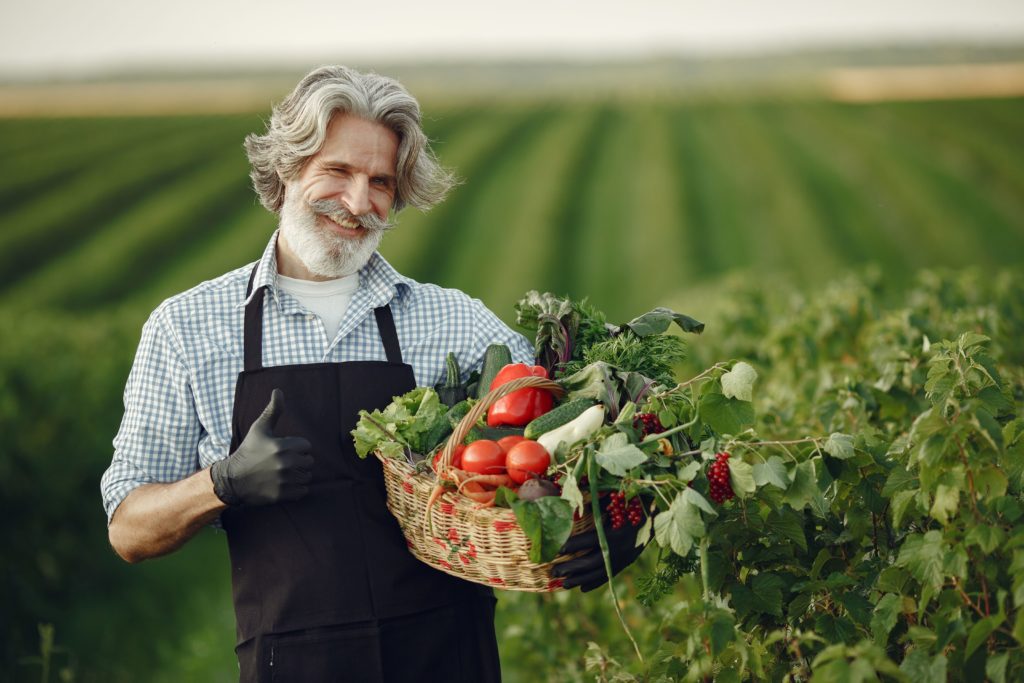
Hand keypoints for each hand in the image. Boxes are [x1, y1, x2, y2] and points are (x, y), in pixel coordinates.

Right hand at [210, 389, 312, 505]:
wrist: (233, 479)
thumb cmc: (248, 450)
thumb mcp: (259, 428)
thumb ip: (273, 410)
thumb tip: (278, 391)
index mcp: (282, 446)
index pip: (306, 446)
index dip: (297, 447)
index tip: (284, 449)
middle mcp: (284, 464)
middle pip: (309, 462)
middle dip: (299, 461)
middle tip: (284, 462)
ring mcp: (283, 481)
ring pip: (307, 476)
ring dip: (299, 475)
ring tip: (284, 473)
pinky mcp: (281, 495)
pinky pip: (302, 491)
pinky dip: (297, 489)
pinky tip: (285, 484)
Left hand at [550, 494, 649, 591]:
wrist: (657, 515)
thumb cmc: (632, 503)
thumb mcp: (614, 502)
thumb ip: (595, 506)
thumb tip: (573, 507)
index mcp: (614, 532)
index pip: (589, 541)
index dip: (573, 545)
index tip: (557, 548)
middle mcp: (619, 548)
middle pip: (592, 562)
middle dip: (572, 567)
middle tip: (555, 571)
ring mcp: (624, 558)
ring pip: (599, 572)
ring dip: (580, 579)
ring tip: (564, 584)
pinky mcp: (627, 562)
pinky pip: (610, 575)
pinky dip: (596, 582)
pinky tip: (582, 588)